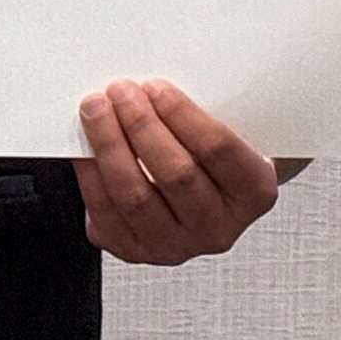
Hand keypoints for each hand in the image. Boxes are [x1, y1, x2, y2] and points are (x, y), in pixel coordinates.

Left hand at [75, 78, 285, 265]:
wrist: (206, 202)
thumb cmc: (217, 162)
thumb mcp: (231, 136)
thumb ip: (202, 118)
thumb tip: (153, 89)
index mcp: (254, 193)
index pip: (218, 149)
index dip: (182, 114)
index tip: (156, 88)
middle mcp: (218, 227)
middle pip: (176, 174)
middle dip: (141, 126)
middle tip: (121, 93)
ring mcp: (176, 246)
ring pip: (136, 197)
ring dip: (110, 146)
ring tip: (97, 112)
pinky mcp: (136, 251)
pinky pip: (106, 214)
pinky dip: (91, 176)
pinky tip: (86, 148)